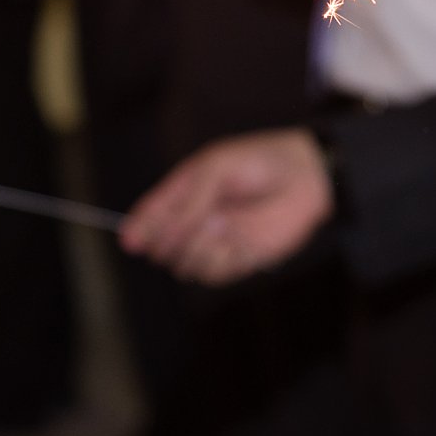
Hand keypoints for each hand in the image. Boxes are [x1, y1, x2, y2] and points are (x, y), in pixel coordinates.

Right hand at [120, 128, 333, 284]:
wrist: (305, 177)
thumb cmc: (259, 161)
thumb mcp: (216, 167)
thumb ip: (188, 200)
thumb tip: (164, 231)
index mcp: (183, 193)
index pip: (149, 216)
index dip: (137, 230)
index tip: (130, 241)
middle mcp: (194, 221)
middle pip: (162, 248)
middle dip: (174, 239)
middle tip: (199, 219)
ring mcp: (215, 243)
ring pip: (185, 265)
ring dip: (201, 248)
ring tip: (224, 223)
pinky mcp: (238, 260)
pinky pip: (214, 274)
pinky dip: (224, 259)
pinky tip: (240, 239)